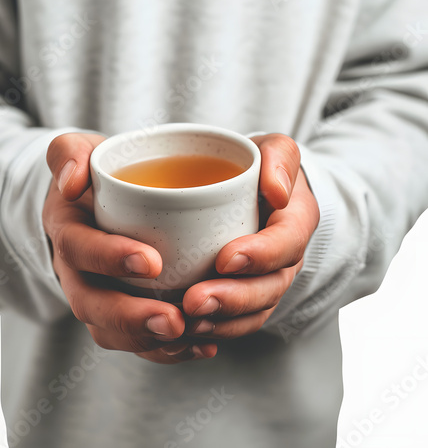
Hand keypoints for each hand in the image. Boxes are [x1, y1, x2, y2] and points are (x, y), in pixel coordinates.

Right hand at [43, 133, 216, 363]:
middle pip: (92, 304)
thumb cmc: (96, 174)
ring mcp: (96, 294)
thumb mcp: (79, 151)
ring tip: (192, 338)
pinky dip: (164, 350)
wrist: (96, 201)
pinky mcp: (118, 311)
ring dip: (151, 342)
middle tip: (174, 320)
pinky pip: (134, 341)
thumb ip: (70, 153)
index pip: (78, 250)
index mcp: (68, 231)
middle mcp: (76, 271)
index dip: (110, 258)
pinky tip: (200, 346)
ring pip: (112, 332)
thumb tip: (71, 182)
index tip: (152, 261)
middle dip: (131, 318)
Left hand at [181, 134, 319, 339]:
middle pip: (269, 288)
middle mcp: (285, 258)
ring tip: (186, 323)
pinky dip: (215, 331)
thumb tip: (277, 191)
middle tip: (194, 302)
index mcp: (295, 221)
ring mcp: (267, 280)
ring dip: (221, 323)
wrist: (255, 190)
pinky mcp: (246, 293)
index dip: (260, 255)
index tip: (225, 258)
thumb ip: (280, 158)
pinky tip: (188, 332)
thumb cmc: (260, 168)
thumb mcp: (274, 149)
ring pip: (252, 312)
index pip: (287, 242)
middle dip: (233, 299)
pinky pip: (237, 322)